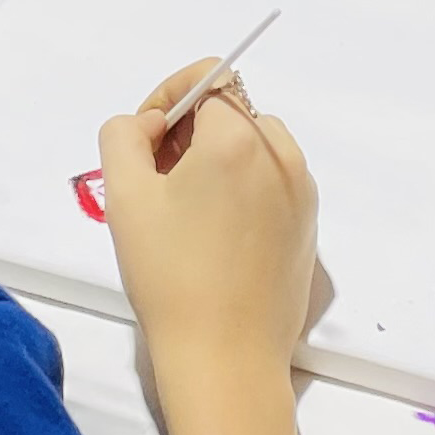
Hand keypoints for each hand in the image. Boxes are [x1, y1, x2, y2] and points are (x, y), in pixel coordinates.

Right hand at [99, 62, 319, 389]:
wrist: (226, 356)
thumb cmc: (170, 274)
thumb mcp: (125, 197)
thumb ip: (125, 136)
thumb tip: (153, 125)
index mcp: (241, 137)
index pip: (209, 78)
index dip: (168, 98)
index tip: (145, 142)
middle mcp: (283, 154)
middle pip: (232, 111)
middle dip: (189, 131)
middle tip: (156, 181)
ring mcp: (303, 190)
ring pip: (254, 146)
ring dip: (217, 159)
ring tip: (184, 212)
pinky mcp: (309, 224)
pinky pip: (272, 182)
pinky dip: (242, 189)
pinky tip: (215, 237)